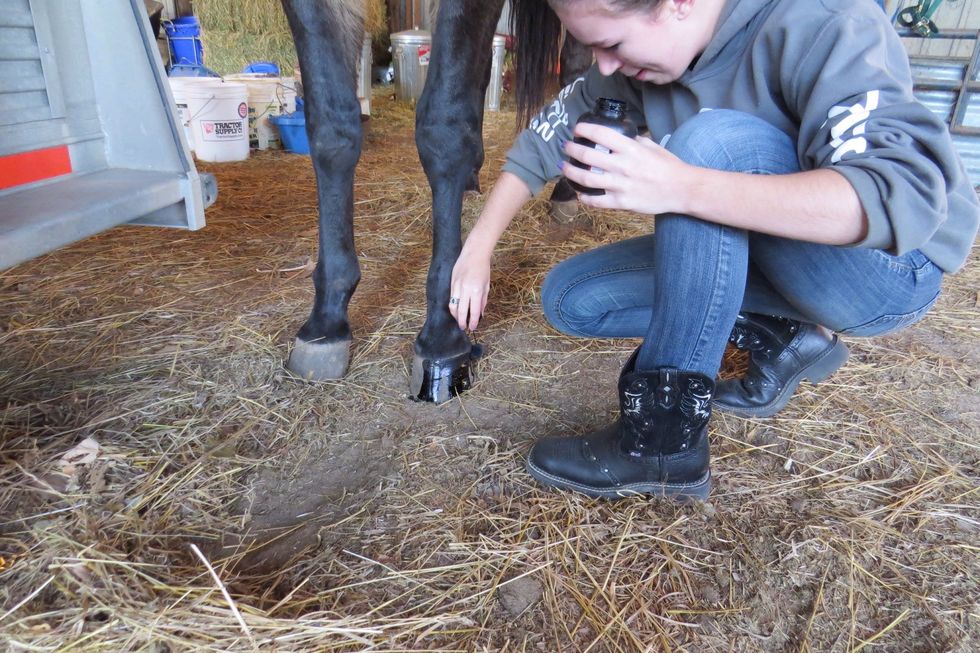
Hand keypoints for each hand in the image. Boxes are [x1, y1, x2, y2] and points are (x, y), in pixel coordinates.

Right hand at [449, 247, 490, 330]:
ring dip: (455, 315)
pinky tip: (456, 310)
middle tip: (464, 328)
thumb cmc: (483, 269)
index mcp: (477, 291)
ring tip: (459, 320)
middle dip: (462, 322)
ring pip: (452, 306)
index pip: (474, 311)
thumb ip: (483, 301)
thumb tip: (480, 314)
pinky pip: (451, 298)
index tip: (473, 328)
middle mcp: (465, 290)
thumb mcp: (486, 286)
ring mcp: (456, 286)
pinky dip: (453, 306)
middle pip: (461, 311)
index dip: (473, 322)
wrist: (474, 253)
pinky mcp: (451, 283)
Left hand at [561, 123, 694, 214]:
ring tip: (564, 167)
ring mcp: (621, 185)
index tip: (577, 129)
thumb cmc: (669, 166)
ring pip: (586, 179)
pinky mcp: (622, 202)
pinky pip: (597, 201)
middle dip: (572, 149)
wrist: (682, 189)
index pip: (601, 134)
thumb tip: (622, 138)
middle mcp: (623, 166)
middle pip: (587, 156)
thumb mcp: (653, 146)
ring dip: (570, 172)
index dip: (584, 130)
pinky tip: (580, 193)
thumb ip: (635, 141)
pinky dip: (585, 198)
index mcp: (631, 149)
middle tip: (565, 146)